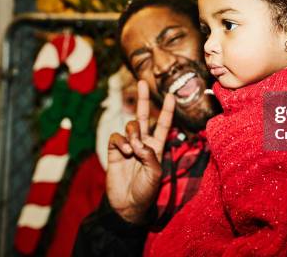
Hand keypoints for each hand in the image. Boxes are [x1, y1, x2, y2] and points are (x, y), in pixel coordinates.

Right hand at [106, 80, 174, 223]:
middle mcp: (142, 143)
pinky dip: (121, 141)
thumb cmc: (145, 190)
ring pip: (130, 126)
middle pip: (142, 116)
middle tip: (142, 82)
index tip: (171, 95)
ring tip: (133, 149)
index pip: (162, 125)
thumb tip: (138, 141)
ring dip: (133, 134)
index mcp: (156, 147)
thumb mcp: (155, 173)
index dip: (166, 110)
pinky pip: (117, 137)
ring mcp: (127, 146)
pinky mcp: (114, 151)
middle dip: (143, 99)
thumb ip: (149, 154)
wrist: (127, 205)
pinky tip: (125, 152)